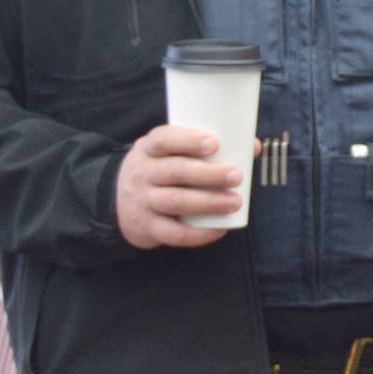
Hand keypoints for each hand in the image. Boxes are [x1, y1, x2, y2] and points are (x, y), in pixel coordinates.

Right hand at [114, 124, 243, 249]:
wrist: (121, 203)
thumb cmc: (159, 171)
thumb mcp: (169, 153)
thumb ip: (203, 148)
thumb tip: (251, 146)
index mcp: (148, 149)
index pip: (163, 139)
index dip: (187, 140)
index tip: (214, 143)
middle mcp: (142, 173)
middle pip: (175, 171)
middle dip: (209, 174)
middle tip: (236, 176)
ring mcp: (142, 201)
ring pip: (176, 201)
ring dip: (209, 203)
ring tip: (235, 202)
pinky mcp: (147, 227)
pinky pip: (173, 233)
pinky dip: (199, 234)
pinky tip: (220, 229)